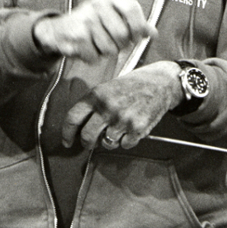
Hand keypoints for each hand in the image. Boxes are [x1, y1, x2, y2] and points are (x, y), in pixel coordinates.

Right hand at [33, 0, 156, 63]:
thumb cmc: (93, 23)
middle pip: (122, 35)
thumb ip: (135, 24)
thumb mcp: (115, 17)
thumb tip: (153, 33)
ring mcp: (86, 18)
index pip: (132, 9)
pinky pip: (95, 57)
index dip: (138, 27)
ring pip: (110, 49)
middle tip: (111, 41)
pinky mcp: (77, 35)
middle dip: (120, 45)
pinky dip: (92, 58)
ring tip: (96, 43)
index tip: (135, 37)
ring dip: (105, 52)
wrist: (59, 30)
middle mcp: (98, 3)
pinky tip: (86, 49)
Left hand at [62, 61, 183, 149]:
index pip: (73, 117)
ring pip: (106, 143)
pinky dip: (126, 141)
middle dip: (87, 143)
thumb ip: (93, 105)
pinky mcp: (137, 128)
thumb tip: (80, 127)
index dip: (67, 133)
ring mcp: (122, 119)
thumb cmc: (132, 85)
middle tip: (90, 143)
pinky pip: (125, 145)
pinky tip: (130, 129)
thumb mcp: (107, 88)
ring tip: (117, 129)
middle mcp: (107, 107)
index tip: (67, 141)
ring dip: (109, 141)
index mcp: (96, 95)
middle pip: (87, 136)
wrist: (159, 82)